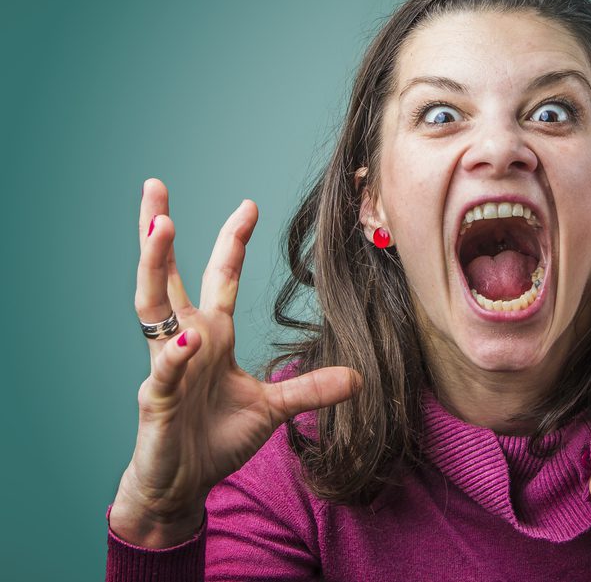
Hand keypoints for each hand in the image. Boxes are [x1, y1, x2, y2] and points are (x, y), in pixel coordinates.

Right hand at [110, 179, 359, 547]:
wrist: (182, 484)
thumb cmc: (215, 439)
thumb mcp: (272, 409)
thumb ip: (309, 390)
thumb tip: (358, 378)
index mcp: (212, 336)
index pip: (220, 278)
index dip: (233, 242)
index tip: (249, 204)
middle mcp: (185, 342)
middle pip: (166, 276)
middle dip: (158, 232)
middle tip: (154, 186)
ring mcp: (166, 367)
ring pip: (152, 309)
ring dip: (154, 267)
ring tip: (161, 227)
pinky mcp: (156, 401)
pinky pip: (164, 373)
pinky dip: (176, 358)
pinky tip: (188, 341)